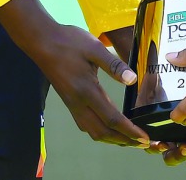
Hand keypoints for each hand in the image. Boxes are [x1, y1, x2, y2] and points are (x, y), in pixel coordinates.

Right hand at [0, 0, 149, 147]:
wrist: (41, 42)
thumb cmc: (68, 42)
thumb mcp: (94, 48)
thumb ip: (114, 65)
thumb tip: (132, 80)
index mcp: (87, 91)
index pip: (112, 119)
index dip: (129, 131)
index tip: (144, 138)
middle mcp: (78, 103)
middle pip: (103, 132)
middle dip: (124, 140)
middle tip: (142, 143)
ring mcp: (72, 104)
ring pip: (93, 131)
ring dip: (112, 139)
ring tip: (129, 139)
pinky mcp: (69, 102)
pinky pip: (86, 125)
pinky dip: (101, 132)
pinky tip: (108, 128)